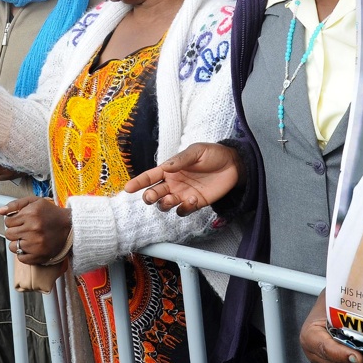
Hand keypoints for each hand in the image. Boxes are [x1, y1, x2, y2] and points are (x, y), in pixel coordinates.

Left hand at [0, 195, 71, 263]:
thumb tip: (0, 211)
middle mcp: (33, 228)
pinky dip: (24, 253)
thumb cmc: (51, 213)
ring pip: (13, 246)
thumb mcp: (35, 202)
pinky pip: (21, 258)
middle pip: (9, 234)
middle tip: (25, 229)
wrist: (69, 226)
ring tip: (28, 238)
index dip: (13, 221)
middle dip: (15, 231)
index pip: (8, 221)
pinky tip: (31, 246)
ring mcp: (36, 243)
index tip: (21, 221)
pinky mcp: (39, 255)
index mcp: (30, 214)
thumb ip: (16, 204)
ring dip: (18, 243)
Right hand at [124, 142, 243, 215]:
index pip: (150, 176)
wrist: (233, 165)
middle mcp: (173, 183)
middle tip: (151, 197)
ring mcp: (183, 194)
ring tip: (171, 199)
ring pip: (165, 205)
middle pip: (154, 193)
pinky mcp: (195, 203)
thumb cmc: (213, 154)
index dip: (139, 182)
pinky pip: (183, 211)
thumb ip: (181, 159)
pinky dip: (184, 208)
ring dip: (164, 204)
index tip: (128, 188)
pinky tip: (191, 200)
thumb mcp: (197, 151)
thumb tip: (166, 167)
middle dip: (149, 196)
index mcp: (170, 169)